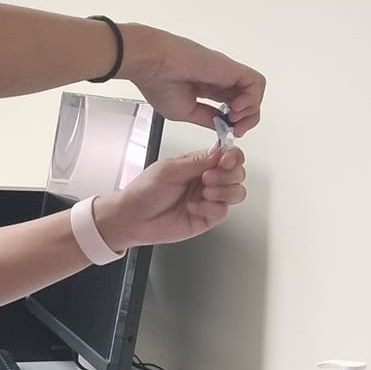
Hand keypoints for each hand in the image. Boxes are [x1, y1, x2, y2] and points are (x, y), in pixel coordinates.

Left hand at [91, 145, 244, 251]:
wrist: (133, 218)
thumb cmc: (144, 191)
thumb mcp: (168, 169)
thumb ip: (197, 161)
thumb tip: (220, 151)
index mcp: (198, 163)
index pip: (228, 155)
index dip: (232, 156)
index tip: (225, 161)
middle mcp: (206, 180)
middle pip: (237, 173)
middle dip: (228, 175)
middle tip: (207, 178)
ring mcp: (208, 199)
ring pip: (236, 192)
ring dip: (224, 191)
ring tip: (205, 192)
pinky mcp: (207, 218)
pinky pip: (222, 211)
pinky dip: (210, 208)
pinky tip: (193, 207)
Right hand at [117, 24, 264, 134]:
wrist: (151, 64)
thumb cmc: (159, 83)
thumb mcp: (186, 112)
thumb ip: (207, 118)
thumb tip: (223, 126)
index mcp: (208, 89)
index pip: (234, 106)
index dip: (237, 121)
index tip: (228, 131)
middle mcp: (220, 80)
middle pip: (249, 100)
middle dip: (247, 119)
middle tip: (236, 129)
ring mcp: (226, 74)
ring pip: (255, 91)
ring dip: (250, 109)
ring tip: (234, 117)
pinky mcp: (230, 68)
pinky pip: (255, 82)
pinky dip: (251, 98)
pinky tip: (235, 107)